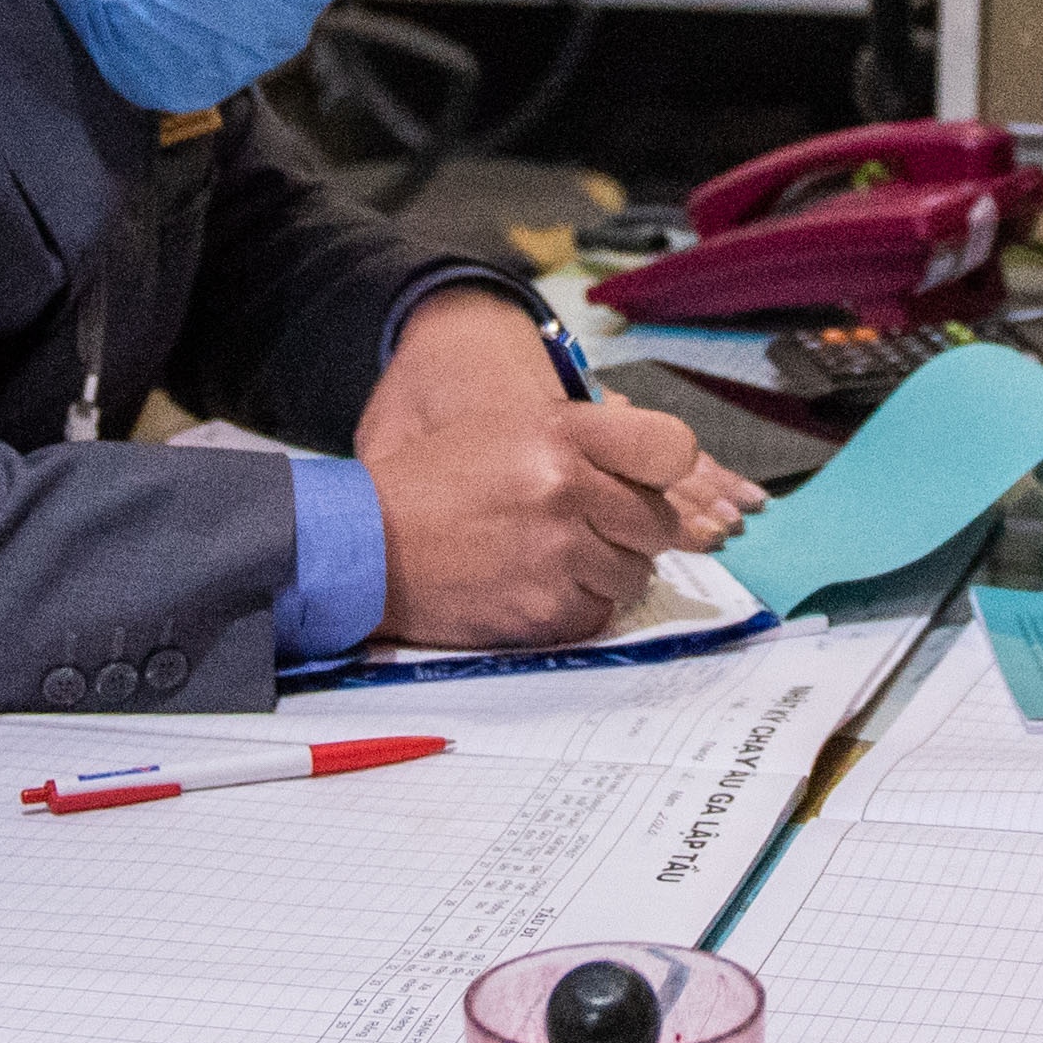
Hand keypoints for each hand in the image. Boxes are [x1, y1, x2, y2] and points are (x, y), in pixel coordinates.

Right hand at [363, 294, 767, 645]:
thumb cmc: (441, 484)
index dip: (664, 470)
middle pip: (658, 521)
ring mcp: (560, 552)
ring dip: (604, 571)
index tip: (645, 483)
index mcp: (561, 431)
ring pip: (634, 573)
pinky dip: (577, 606)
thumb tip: (665, 475)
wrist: (370, 546)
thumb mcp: (513, 430)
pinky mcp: (549, 608)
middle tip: (584, 528)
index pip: (671, 447)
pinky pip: (602, 612)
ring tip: (550, 558)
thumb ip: (588, 445)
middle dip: (630, 530)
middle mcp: (567, 487)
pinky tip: (535, 586)